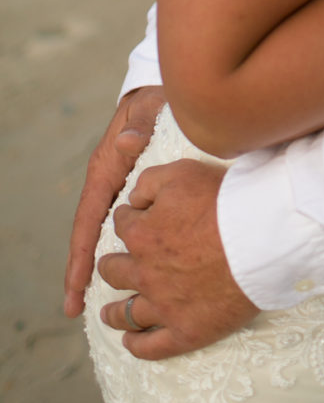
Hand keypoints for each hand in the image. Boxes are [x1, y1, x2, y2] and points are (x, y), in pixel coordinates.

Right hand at [63, 85, 164, 317]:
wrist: (168, 94)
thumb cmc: (158, 101)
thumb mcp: (151, 108)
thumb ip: (142, 123)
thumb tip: (129, 142)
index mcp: (107, 167)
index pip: (89, 217)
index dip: (82, 253)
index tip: (76, 284)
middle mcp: (109, 183)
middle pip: (90, 233)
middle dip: (82, 270)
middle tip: (76, 308)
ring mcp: (120, 189)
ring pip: (107, 234)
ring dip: (100, 265)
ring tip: (97, 304)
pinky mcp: (136, 193)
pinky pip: (125, 227)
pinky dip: (123, 251)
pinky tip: (129, 275)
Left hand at [96, 160, 257, 358]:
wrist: (262, 238)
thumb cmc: (225, 201)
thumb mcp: (182, 173)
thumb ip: (149, 182)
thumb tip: (133, 199)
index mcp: (142, 234)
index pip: (123, 224)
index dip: (129, 219)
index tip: (135, 220)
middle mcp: (145, 273)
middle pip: (114, 272)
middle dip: (111, 267)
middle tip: (112, 267)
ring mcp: (163, 306)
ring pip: (125, 313)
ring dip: (114, 313)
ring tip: (109, 314)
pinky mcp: (185, 331)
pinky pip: (151, 347)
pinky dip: (137, 346)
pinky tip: (130, 342)